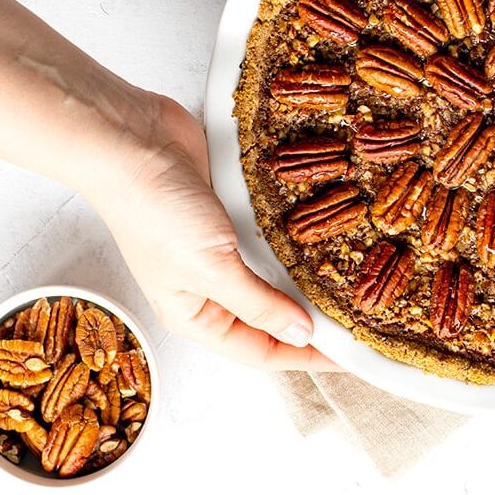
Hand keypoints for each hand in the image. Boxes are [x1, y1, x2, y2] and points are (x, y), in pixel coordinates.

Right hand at [96, 94, 338, 370]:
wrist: (132, 137)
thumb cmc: (154, 209)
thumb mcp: (210, 268)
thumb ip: (258, 303)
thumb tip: (302, 335)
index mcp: (195, 314)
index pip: (261, 350)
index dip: (306, 357)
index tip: (352, 356)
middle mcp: (209, 286)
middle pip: (272, 317)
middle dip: (313, 321)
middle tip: (362, 320)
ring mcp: (221, 247)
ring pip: (277, 276)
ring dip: (310, 280)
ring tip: (353, 284)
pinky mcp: (233, 212)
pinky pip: (274, 237)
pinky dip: (299, 242)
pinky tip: (330, 240)